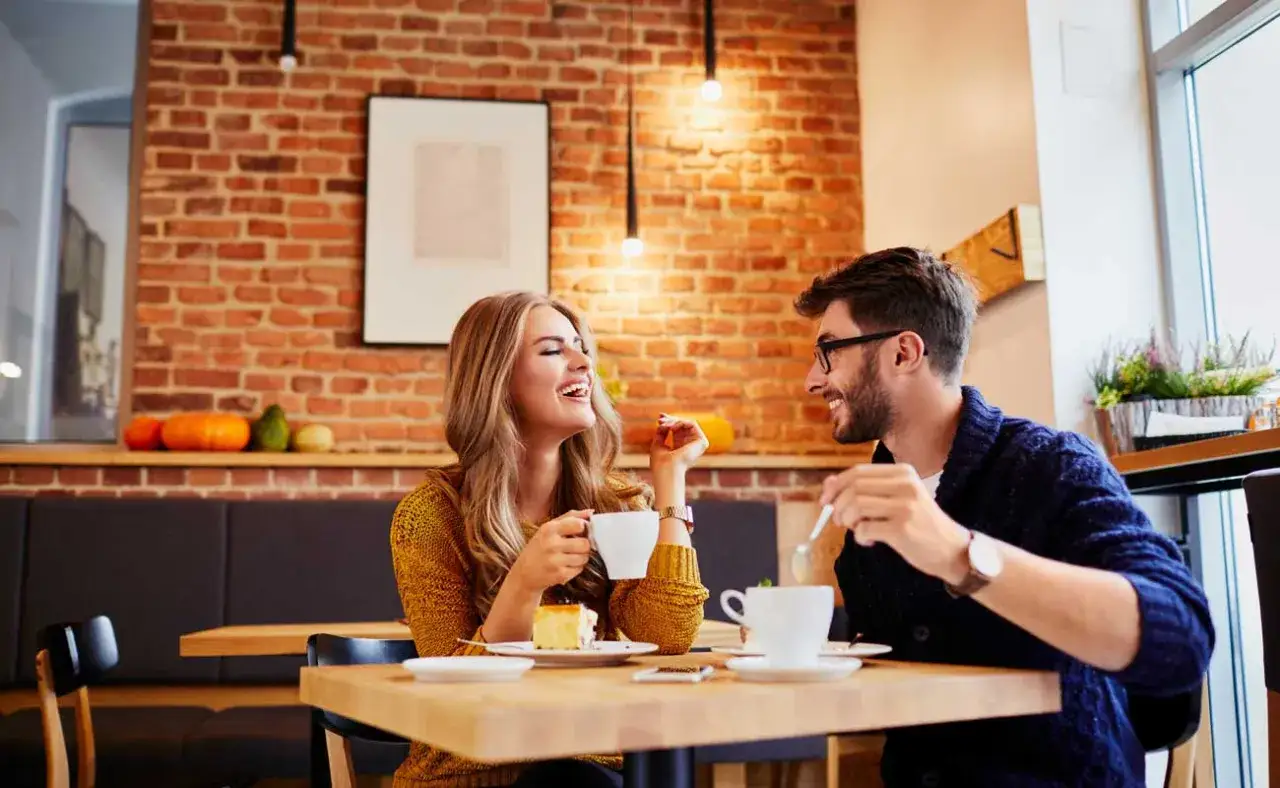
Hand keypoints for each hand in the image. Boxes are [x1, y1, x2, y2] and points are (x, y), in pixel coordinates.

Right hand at [510, 509, 593, 592]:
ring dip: (581, 558)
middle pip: (585, 543)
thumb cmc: (538, 548)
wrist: (523, 574)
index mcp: (549, 529)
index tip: (580, 532)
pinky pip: (580, 569)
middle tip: (576, 547)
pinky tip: (566, 566)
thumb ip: (571, 517)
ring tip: (570, 557)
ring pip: (584, 557)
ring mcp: (555, 561)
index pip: (579, 525)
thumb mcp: (548, 528)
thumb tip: (591, 512)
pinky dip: (576, 568)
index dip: (584, 529)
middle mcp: (551, 544)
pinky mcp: (560, 575)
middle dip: (584, 546)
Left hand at [650, 414, 709, 471]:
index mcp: (681, 449)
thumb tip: (663, 420)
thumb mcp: (658, 442)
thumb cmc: (660, 461)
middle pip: (683, 426)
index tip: (660, 417)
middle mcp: (690, 446)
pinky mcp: (702, 442)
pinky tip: (672, 427)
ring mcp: (697, 445)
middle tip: (660, 419)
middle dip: (671, 420)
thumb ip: (662, 431)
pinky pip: (692, 424)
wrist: (666, 468)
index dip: (670, 422)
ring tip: (664, 425)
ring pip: (687, 423)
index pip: (678, 431)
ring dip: (673, 421)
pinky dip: (680, 422)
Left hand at [820, 464, 970, 583]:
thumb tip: (828, 484)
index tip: (825, 501)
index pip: (858, 471)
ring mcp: (904, 506)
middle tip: (838, 520)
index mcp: (903, 473)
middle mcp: (905, 485)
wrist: (952, 549)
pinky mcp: (901, 529)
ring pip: (856, 505)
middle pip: (854, 487)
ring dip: (847, 521)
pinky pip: (864, 528)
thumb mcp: (898, 498)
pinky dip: (859, 536)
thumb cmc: (920, 524)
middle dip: (838, 505)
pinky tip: (870, 541)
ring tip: (855, 529)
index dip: (835, 485)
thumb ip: (867, 489)